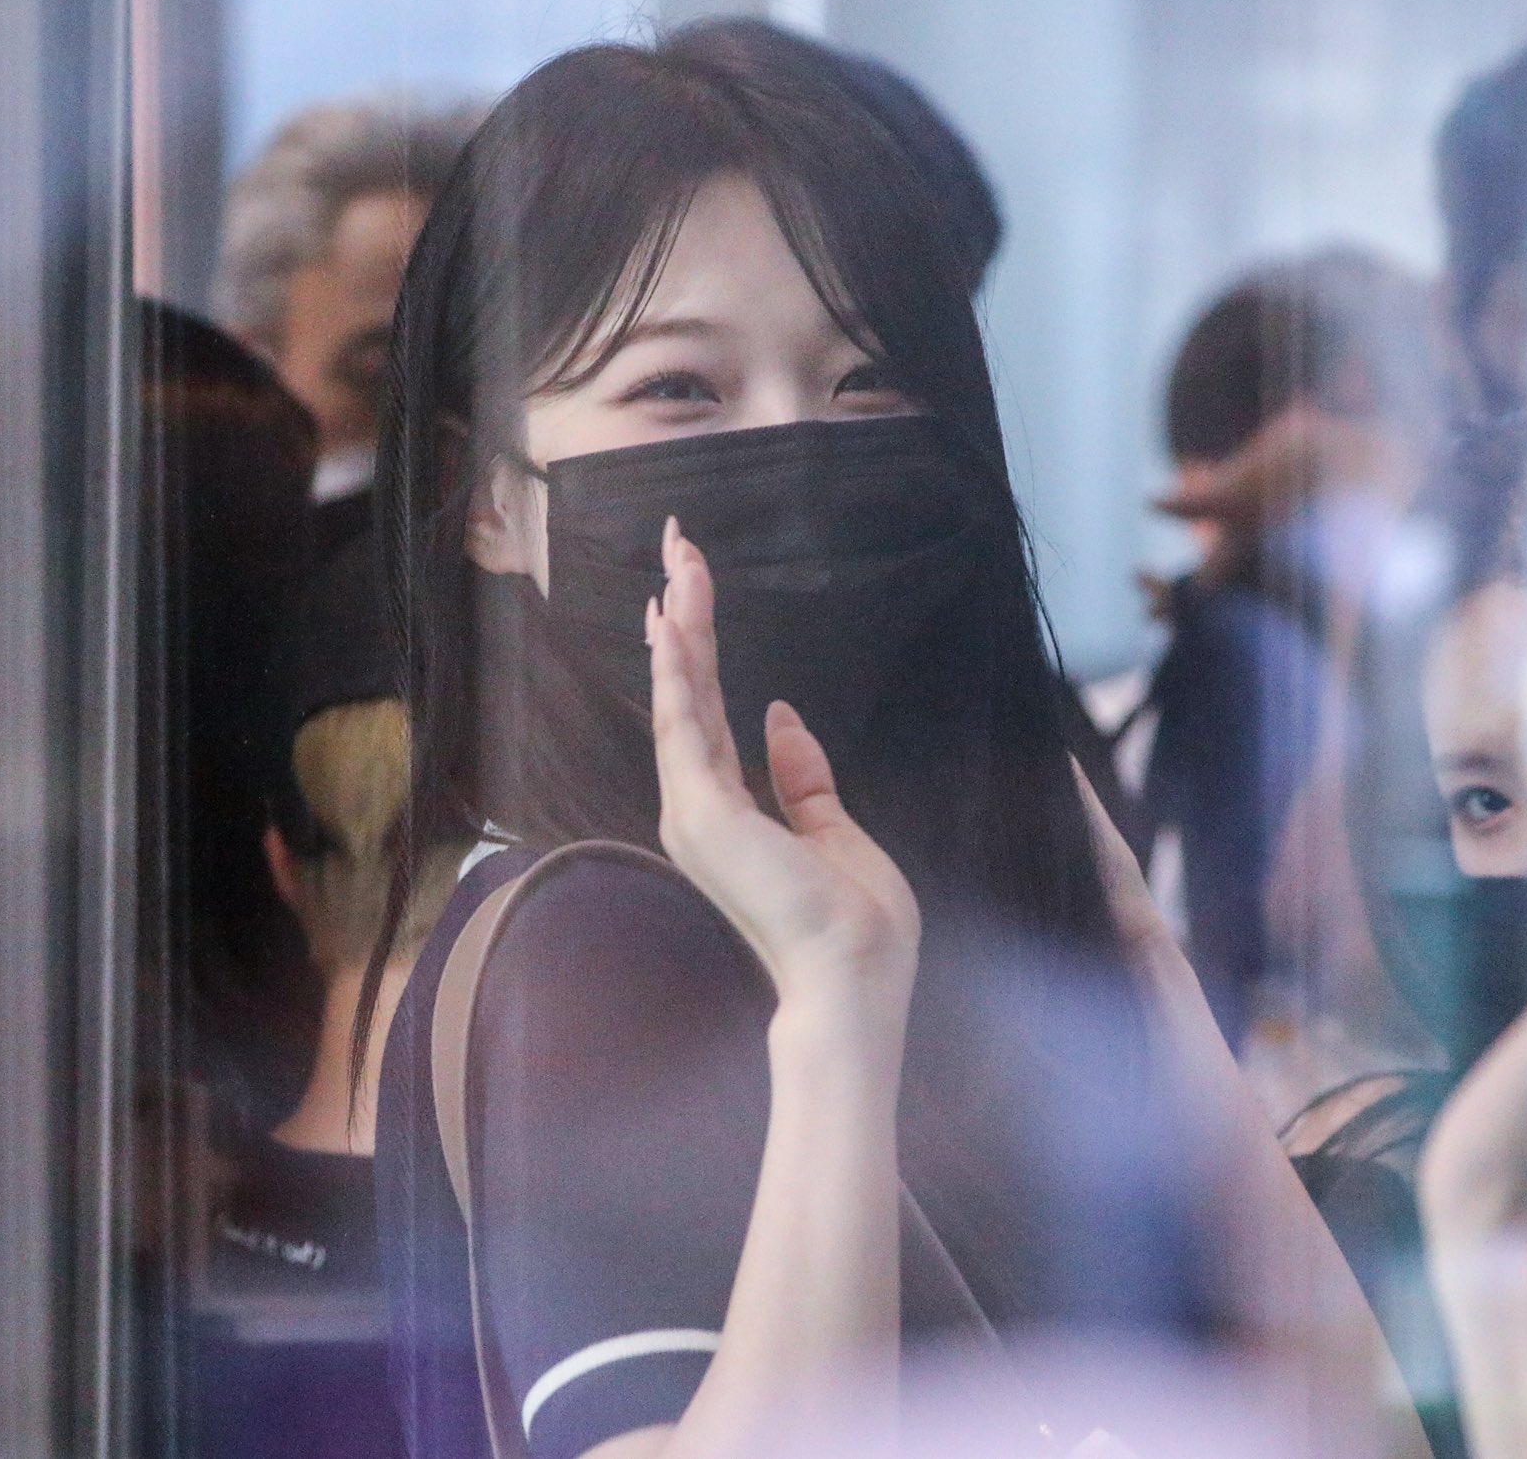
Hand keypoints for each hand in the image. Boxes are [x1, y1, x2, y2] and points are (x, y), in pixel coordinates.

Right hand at [647, 518, 919, 1029]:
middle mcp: (696, 808)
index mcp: (726, 813)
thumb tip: (781, 715)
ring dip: (681, 624)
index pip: (705, 713)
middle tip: (676, 544)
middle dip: (681, 615)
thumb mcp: (833, 831)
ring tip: (678, 560)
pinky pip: (686, 724)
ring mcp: (694, 812)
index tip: (684, 594)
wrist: (853, 982)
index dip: (695, 650)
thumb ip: (802, 777)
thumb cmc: (852, 925)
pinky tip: (672, 622)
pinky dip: (677, 670)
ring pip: (681, 696)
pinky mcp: (705, 814)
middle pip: (684, 692)